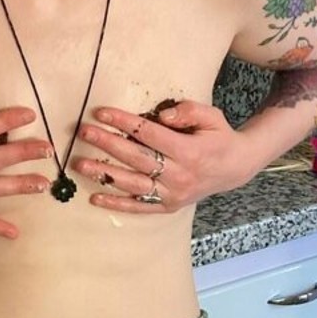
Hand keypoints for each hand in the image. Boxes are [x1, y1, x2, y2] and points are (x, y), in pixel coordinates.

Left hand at [71, 98, 252, 212]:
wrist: (235, 168)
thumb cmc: (219, 136)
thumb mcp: (211, 115)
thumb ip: (188, 111)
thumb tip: (162, 114)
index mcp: (189, 151)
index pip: (149, 134)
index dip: (124, 122)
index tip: (101, 112)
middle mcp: (180, 175)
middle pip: (136, 158)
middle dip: (108, 144)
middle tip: (84, 133)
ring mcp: (173, 194)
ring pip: (133, 184)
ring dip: (105, 174)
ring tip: (81, 164)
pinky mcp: (168, 206)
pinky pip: (139, 206)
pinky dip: (116, 203)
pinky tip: (95, 197)